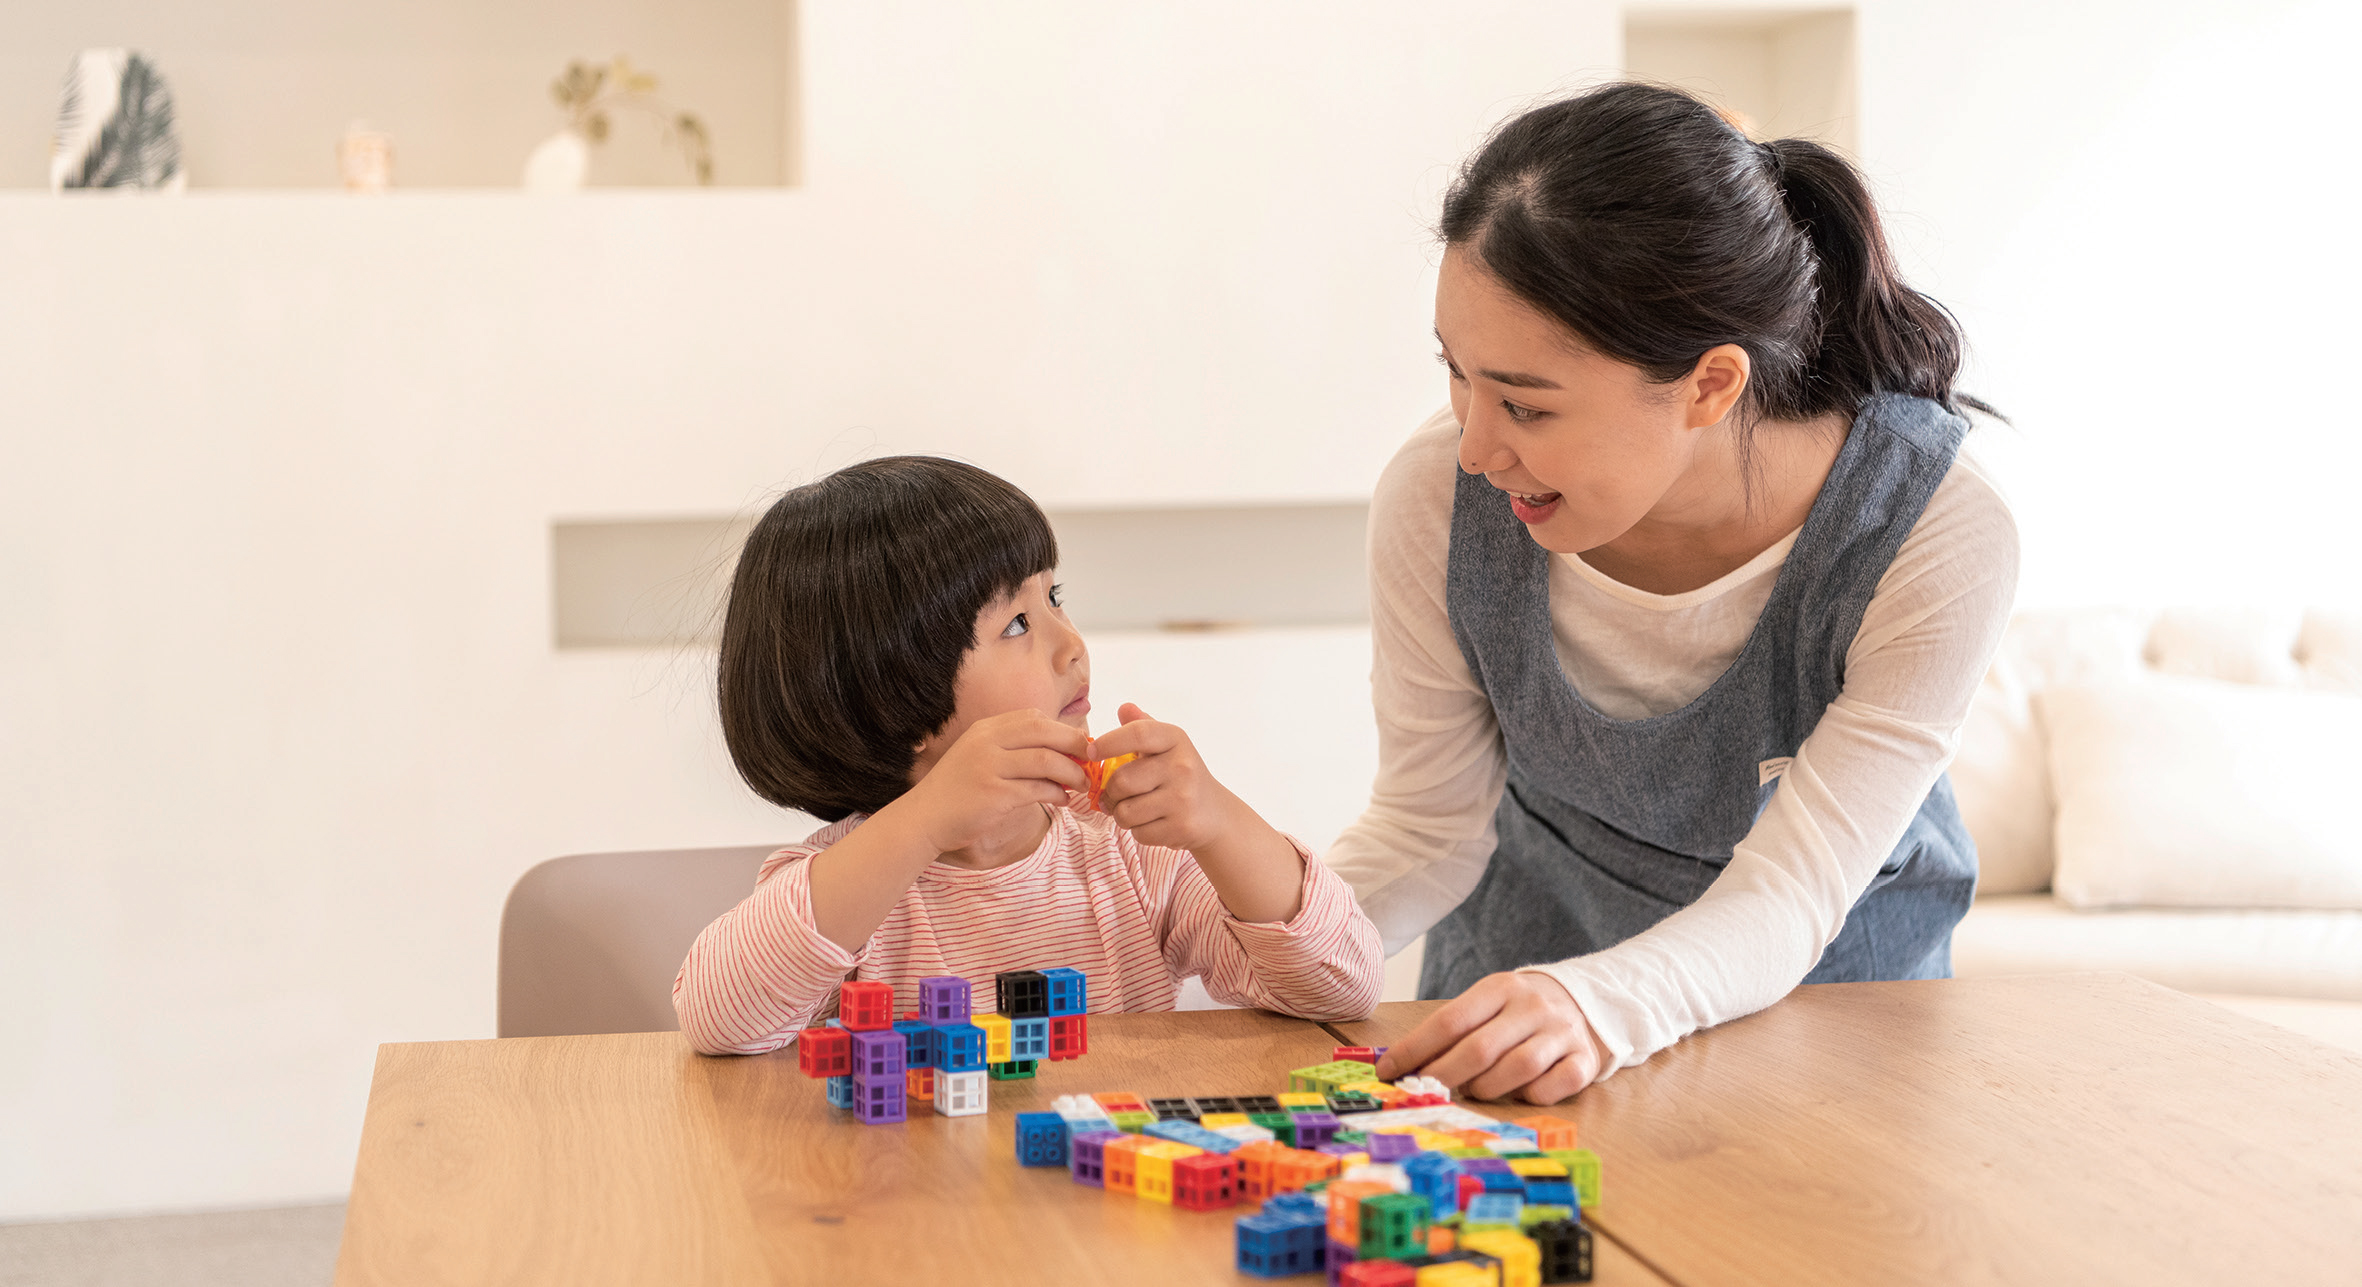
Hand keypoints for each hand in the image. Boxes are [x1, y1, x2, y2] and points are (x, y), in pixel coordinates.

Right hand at [899, 710, 1087, 853]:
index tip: (1080, 743)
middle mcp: (987, 742)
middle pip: (1044, 732)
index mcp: (985, 729)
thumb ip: (1010, 748)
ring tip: (1082, 784)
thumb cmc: (956, 791)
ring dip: (1072, 773)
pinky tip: (1063, 799)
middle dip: (1075, 745)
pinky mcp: (994, 794)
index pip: (1034, 718)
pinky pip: (1038, 789)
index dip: (1062, 729)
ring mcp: (989, 767)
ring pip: (1046, 761)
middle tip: (1092, 760)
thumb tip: (1058, 749)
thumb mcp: (978, 756)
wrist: (924, 818)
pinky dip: (1057, 794)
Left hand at [1088, 703, 1247, 851]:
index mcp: (1175, 740)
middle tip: (1115, 796)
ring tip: (1135, 810)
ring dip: (1122, 815)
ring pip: (1126, 812)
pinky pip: (1139, 833)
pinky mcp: (1182, 827)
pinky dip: (1139, 832)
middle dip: (1111, 793)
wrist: (1215, 813)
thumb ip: (1143, 727)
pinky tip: (1153, 823)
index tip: (1092, 753)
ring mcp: (1183, 798)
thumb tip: (1124, 708)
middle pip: (1122, 781)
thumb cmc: (1180, 775)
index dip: (1109, 742)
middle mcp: (1182, 766)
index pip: (1138, 733)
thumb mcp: (1167, 746)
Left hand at [1375, 971, 1607, 1104]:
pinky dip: (1529, 1097)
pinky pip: (1551, 1087)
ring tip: (1473, 1090)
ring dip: (1486, 1088)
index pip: (1450, 1020)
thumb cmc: (1517, 1012)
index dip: (1415, 1049)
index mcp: (1500, 987)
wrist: (1583, 1003)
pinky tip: (1518, 1094)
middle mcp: (1533, 1007)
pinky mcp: (1584, 1060)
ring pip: (1517, 1068)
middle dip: (1444, 1075)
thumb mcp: (1487, 1005)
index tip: (1389, 1071)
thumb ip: (1453, 1030)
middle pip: (1481, 1048)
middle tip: (1426, 1091)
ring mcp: (1562, 1033)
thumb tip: (1402, 1064)